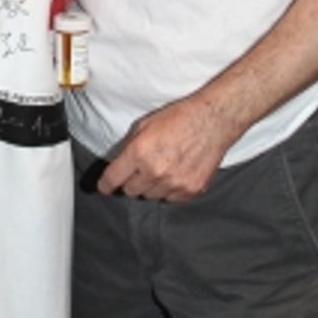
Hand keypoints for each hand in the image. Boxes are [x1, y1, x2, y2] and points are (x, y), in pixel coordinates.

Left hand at [98, 90, 237, 201]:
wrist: (213, 120)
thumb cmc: (180, 118)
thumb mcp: (145, 125)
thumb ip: (129, 147)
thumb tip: (118, 165)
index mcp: (139, 152)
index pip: (112, 180)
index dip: (105, 185)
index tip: (104, 187)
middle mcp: (155, 171)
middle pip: (130, 192)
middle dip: (131, 182)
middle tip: (140, 170)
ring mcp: (174, 183)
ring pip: (150, 197)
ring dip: (151, 187)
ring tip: (162, 169)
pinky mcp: (190, 190)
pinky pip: (170, 199)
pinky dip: (169, 190)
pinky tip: (176, 173)